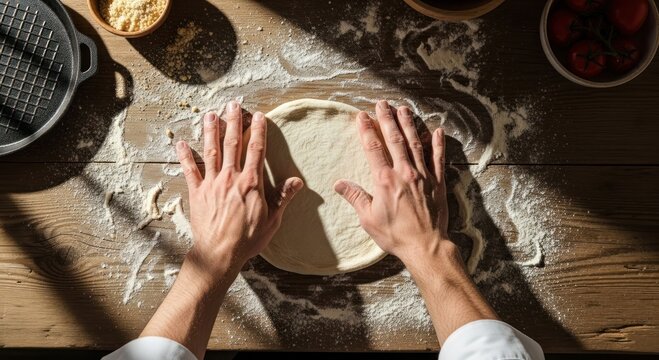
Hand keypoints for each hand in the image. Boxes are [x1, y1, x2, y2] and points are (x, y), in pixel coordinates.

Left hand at [176, 101, 303, 277]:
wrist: (219, 254)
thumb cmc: (248, 239)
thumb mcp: (272, 220)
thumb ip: (283, 197)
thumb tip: (297, 181)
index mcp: (251, 183)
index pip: (256, 150)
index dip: (258, 131)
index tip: (259, 116)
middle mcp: (230, 178)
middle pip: (232, 144)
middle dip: (233, 122)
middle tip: (233, 104)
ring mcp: (212, 184)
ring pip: (211, 151)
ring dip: (210, 131)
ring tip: (210, 114)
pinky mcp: (197, 193)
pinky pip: (190, 170)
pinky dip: (185, 156)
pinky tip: (180, 142)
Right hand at [334, 100, 451, 265]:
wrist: (425, 246)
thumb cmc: (395, 235)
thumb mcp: (368, 218)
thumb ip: (355, 197)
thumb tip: (340, 183)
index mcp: (384, 180)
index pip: (373, 148)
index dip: (366, 130)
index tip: (362, 116)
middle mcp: (404, 172)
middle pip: (394, 139)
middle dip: (387, 119)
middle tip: (382, 103)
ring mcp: (423, 176)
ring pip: (415, 143)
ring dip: (408, 124)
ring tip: (403, 109)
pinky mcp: (437, 182)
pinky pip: (438, 158)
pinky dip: (437, 144)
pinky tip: (436, 130)